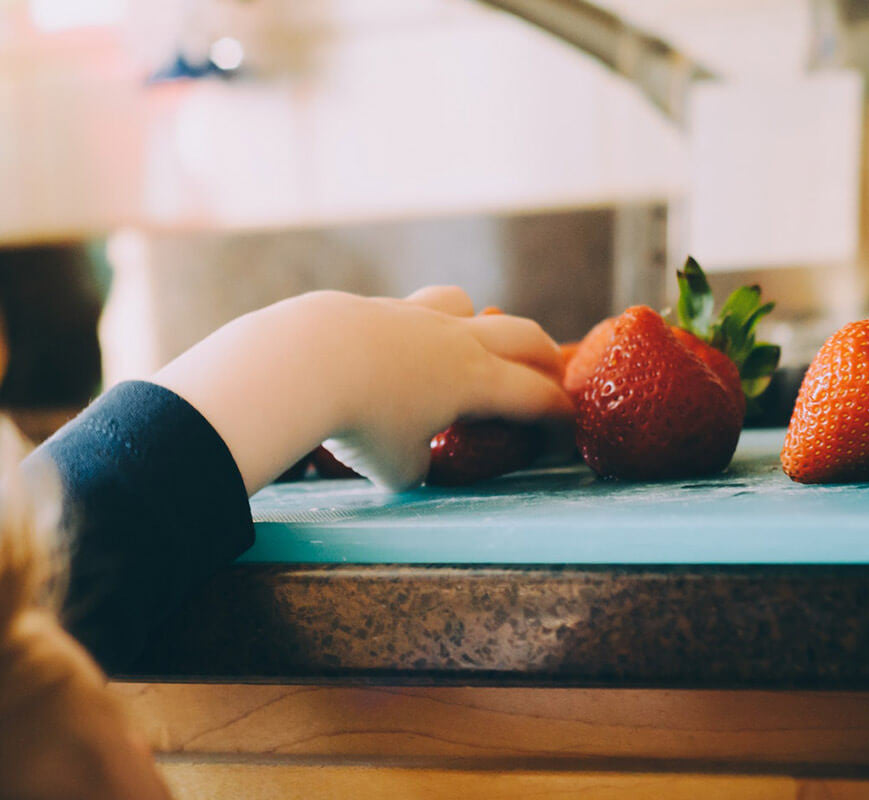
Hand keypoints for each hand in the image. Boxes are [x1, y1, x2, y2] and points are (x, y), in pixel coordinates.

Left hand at [152, 287, 571, 491]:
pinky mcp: (373, 308)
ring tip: (470, 346)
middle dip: (543, 358)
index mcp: (477, 381)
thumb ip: (417, 465)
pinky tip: (396, 351)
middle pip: (522, 335)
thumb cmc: (360, 423)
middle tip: (549, 376)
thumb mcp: (397, 468)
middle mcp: (456, 340)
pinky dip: (418, 330)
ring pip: (465, 305)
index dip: (559, 417)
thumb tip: (412, 460)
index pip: (537, 396)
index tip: (564, 433)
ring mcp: (414, 316)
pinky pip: (411, 310)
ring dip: (479, 324)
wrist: (304, 363)